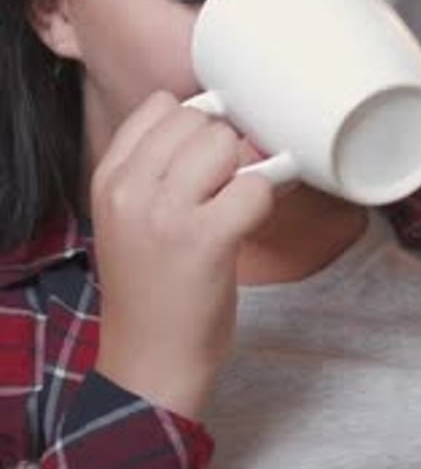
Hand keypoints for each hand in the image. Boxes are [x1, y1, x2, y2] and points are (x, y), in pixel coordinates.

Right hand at [92, 90, 272, 418]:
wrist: (149, 362)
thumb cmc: (150, 288)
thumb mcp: (129, 218)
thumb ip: (159, 170)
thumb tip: (230, 127)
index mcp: (109, 178)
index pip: (160, 106)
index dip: (192, 125)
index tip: (202, 158)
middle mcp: (130, 189)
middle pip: (198, 119)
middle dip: (221, 147)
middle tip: (222, 189)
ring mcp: (166, 213)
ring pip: (225, 143)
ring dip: (242, 171)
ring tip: (232, 208)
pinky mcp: (205, 239)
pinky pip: (254, 187)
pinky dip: (263, 201)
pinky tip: (246, 226)